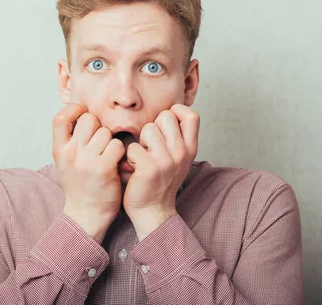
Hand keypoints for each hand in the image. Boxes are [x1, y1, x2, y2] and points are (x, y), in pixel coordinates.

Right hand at [52, 103, 124, 242]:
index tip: (83, 114)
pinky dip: (120, 152)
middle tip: (100, 141)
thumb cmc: (78, 185)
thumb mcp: (64, 162)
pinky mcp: (104, 168)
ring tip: (107, 155)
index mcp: (59, 150)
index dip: (74, 110)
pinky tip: (116, 162)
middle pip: (88, 119)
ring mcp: (87, 160)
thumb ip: (69, 140)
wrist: (86, 214)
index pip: (60, 117)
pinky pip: (117, 145)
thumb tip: (79, 114)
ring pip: (105, 132)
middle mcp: (70, 153)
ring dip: (110, 141)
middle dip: (98, 126)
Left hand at [123, 104, 199, 239]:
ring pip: (148, 129)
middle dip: (153, 127)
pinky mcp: (150, 168)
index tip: (165, 125)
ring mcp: (167, 161)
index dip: (176, 112)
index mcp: (190, 148)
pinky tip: (134, 168)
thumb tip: (168, 111)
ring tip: (142, 157)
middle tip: (150, 146)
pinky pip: (134, 147)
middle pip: (166, 116)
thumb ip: (176, 137)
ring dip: (140, 142)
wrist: (153, 211)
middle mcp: (182, 153)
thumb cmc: (160, 181)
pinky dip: (129, 157)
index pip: (191, 115)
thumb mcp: (177, 158)